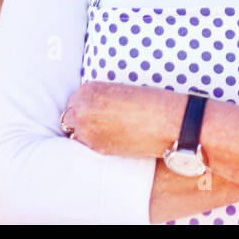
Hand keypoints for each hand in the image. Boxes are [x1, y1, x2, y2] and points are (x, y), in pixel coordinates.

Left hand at [60, 81, 176, 157]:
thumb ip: (102, 97)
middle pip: (70, 116)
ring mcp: (88, 132)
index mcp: (89, 90)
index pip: (76, 98)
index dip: (87, 104)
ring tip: (108, 129)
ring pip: (77, 133)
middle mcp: (82, 111)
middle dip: (83, 118)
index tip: (99, 108)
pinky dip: (96, 142)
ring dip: (87, 131)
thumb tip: (93, 108)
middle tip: (102, 120)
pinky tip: (112, 138)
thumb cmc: (152, 102)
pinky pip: (87, 145)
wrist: (168, 123)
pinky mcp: (98, 149)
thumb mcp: (121, 90)